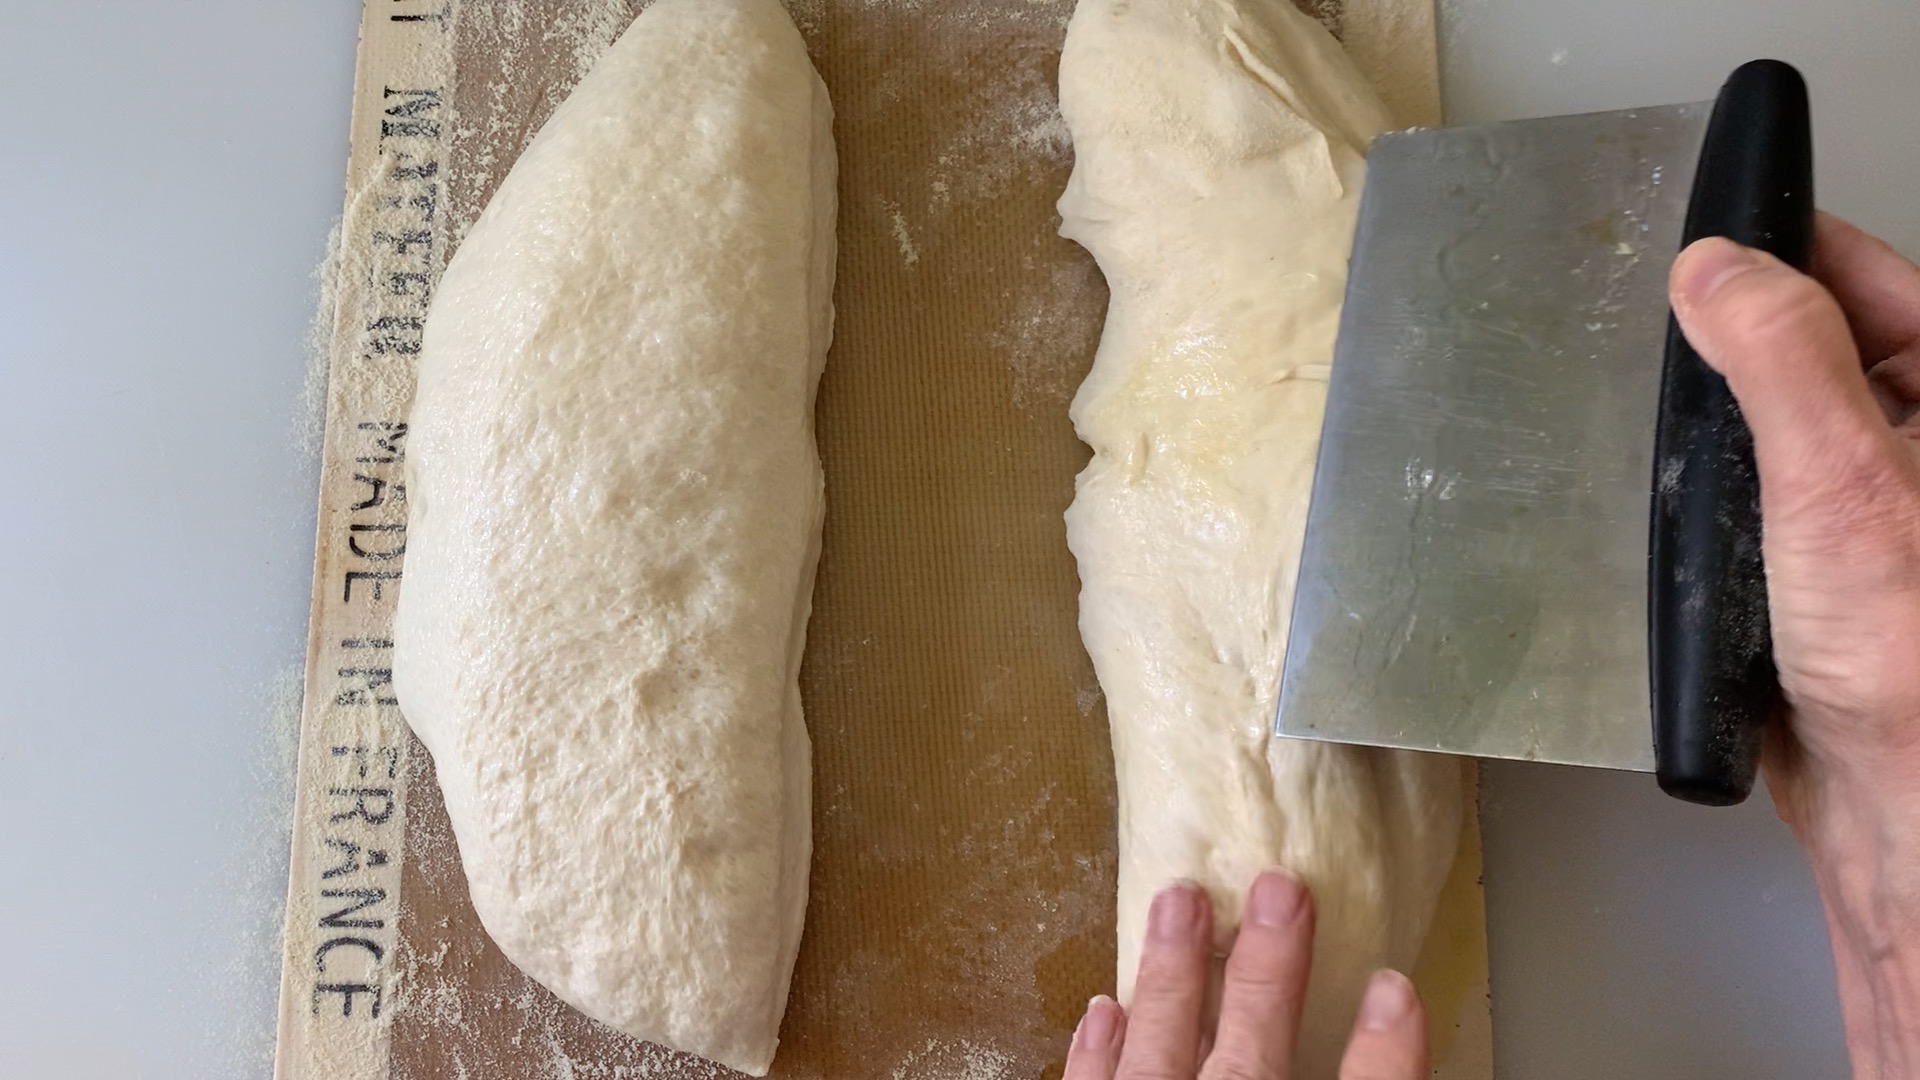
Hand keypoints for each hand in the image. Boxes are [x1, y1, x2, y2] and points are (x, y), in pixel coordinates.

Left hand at [1064, 873, 1425, 1079]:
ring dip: (1171, 978)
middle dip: (1267, 971)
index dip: (1385, 1050)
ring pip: (1160, 1057)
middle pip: (1253, 1057)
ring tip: (1178, 902)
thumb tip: (1387, 1019)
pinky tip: (1103, 1010)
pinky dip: (1096, 1056)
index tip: (1396, 987)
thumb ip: (1362, 1079)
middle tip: (1278, 888)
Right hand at [1669, 214, 1919, 1075]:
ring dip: (1717, 431)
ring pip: (1772, 425)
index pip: (1864, 274)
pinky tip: (1686, 524)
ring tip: (1676, 442)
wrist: (1901, 807)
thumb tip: (1718, 267)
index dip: (1781, 248)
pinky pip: (1751, 501)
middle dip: (1733, 343)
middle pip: (1811, 343)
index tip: (1701, 237)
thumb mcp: (1839, 479)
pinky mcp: (1824, 569)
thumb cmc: (1913, 665)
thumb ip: (1781, 355)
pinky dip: (1710, 503)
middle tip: (1670, 345)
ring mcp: (1873, 507)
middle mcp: (1918, 449)